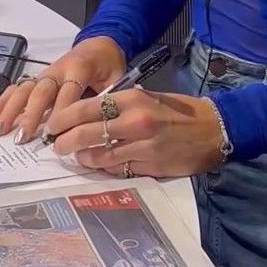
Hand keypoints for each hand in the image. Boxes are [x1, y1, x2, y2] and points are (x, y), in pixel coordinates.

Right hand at [0, 36, 125, 142]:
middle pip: (41, 91)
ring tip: (0, 129)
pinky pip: (17, 88)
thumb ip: (110, 97)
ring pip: (25, 89)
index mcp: (80, 68)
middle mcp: (58, 70)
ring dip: (11, 110)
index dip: (61, 112)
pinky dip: (3, 101)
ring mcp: (45, 74)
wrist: (98, 45)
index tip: (55, 133)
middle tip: (22, 137)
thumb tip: (103, 121)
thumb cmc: (107, 64)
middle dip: (31, 115)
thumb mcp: (118, 77)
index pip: (69, 91)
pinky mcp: (37, 78)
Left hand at [42, 87, 225, 180]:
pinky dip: (103, 168)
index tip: (53, 124)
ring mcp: (142, 146)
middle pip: (87, 133)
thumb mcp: (150, 98)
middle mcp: (136, 121)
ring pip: (99, 155)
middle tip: (56, 145)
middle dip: (65, 141)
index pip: (88, 107)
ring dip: (82, 158)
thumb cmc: (180, 111)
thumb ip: (121, 105)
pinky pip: (117, 169)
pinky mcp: (149, 166)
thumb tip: (88, 115)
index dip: (64, 117)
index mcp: (134, 99)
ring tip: (75, 157)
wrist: (214, 129)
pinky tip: (98, 165)